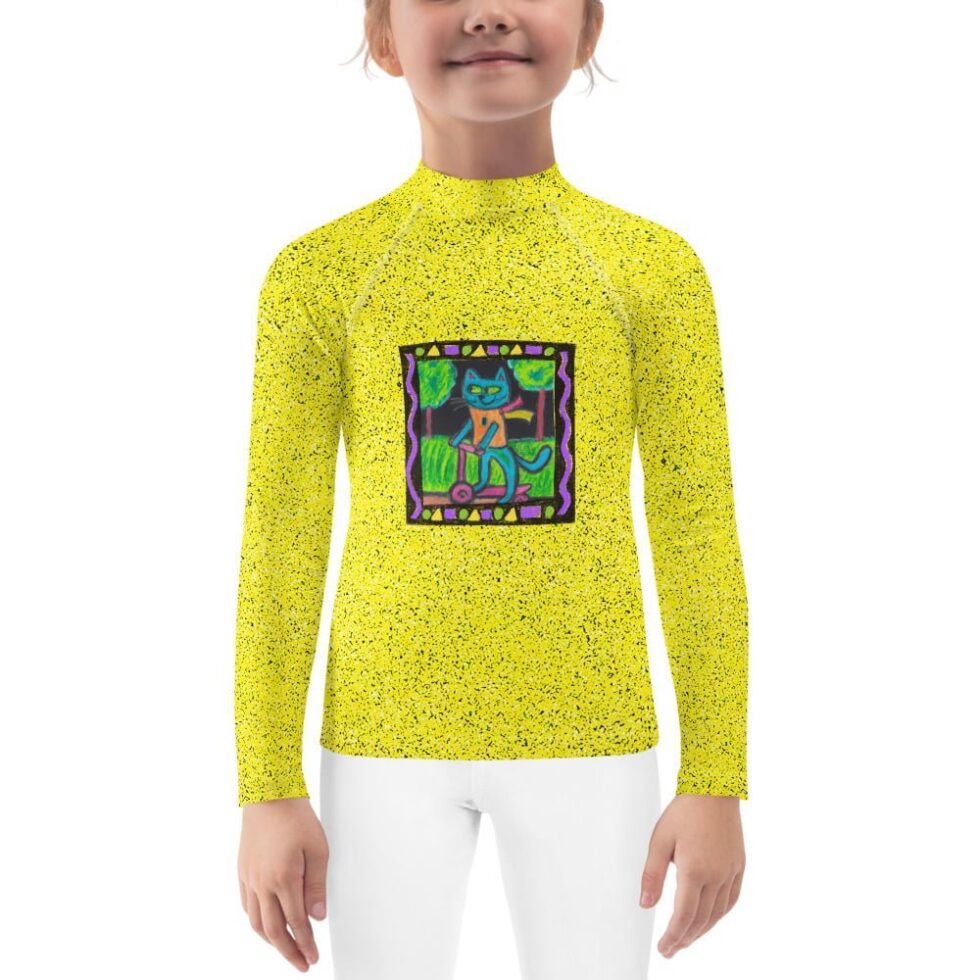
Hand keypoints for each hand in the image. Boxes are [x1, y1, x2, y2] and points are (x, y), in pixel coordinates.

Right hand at [238, 797, 329, 971]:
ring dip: (272, 941)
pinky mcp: (243, 871)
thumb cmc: (295, 816)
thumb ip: (317, 885)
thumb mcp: (318, 848)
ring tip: (287, 949)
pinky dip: (257, 922)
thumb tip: (317, 916)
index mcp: (284, 879)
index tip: (313, 958)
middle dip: (289, 952)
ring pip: (257, 923)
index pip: (296, 923)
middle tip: (302, 964)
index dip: (305, 944)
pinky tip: (266, 924)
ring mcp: (250, 878)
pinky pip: (248, 906)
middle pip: (274, 931)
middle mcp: (263, 883)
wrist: (268, 794)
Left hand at [639, 793, 744, 957]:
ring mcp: (730, 872)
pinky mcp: (738, 866)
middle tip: (671, 949)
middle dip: (685, 938)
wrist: (714, 790)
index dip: (673, 936)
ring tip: (687, 939)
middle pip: (701, 920)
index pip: (683, 916)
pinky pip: (731, 900)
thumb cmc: (685, 811)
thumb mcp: (660, 840)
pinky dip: (719, 915)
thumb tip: (645, 904)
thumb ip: (652, 874)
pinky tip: (710, 919)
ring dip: (702, 931)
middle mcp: (716, 876)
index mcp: (694, 871)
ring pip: (717, 913)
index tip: (664, 948)